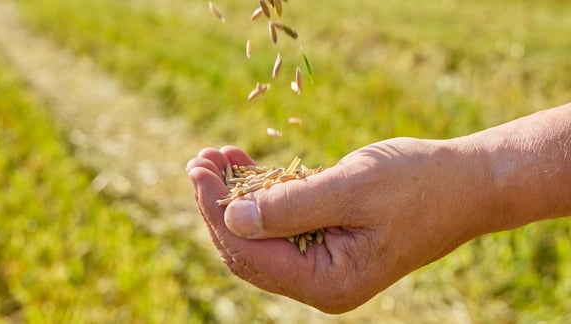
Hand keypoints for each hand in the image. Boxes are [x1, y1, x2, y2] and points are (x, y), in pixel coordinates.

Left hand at [186, 139, 493, 312]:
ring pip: (262, 235)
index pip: (251, 253)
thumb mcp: (352, 188)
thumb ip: (290, 206)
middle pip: (249, 248)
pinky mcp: (328, 241)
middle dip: (219, 204)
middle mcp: (321, 283)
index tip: (197, 169)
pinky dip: (263, 195)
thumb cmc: (418, 184)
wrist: (465, 183)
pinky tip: (247, 167)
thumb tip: (232, 217)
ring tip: (217, 158)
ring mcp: (324, 264)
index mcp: (328, 282)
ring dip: (237, 197)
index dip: (216, 211)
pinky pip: (283, 223)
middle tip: (199, 161)